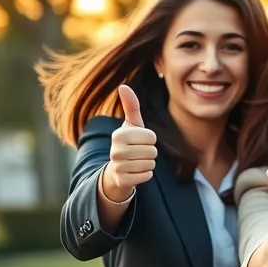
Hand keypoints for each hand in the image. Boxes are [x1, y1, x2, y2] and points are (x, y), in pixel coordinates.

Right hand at [102, 85, 156, 201]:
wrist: (116, 170)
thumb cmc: (128, 143)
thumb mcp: (131, 125)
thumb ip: (131, 106)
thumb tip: (123, 86)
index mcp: (118, 135)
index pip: (152, 137)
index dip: (151, 140)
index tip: (140, 141)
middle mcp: (115, 150)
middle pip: (152, 151)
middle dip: (150, 152)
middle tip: (139, 153)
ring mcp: (117, 166)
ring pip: (151, 164)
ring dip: (148, 163)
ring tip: (137, 162)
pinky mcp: (122, 180)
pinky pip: (147, 176)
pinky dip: (145, 174)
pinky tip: (135, 172)